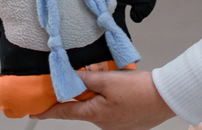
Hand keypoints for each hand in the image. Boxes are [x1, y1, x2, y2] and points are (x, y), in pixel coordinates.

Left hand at [32, 69, 174, 129]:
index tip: (34, 113)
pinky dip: (112, 100)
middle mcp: (103, 125)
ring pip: (99, 108)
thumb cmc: (140, 90)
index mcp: (95, 115)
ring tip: (113, 80)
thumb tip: (70, 77)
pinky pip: (113, 111)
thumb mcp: (108, 79)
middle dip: (82, 93)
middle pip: (83, 108)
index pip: (64, 112)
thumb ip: (87, 79)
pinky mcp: (128, 124)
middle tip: (86, 78)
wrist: (167, 98)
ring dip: (100, 95)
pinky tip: (123, 90)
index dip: (48, 112)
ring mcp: (116, 127)